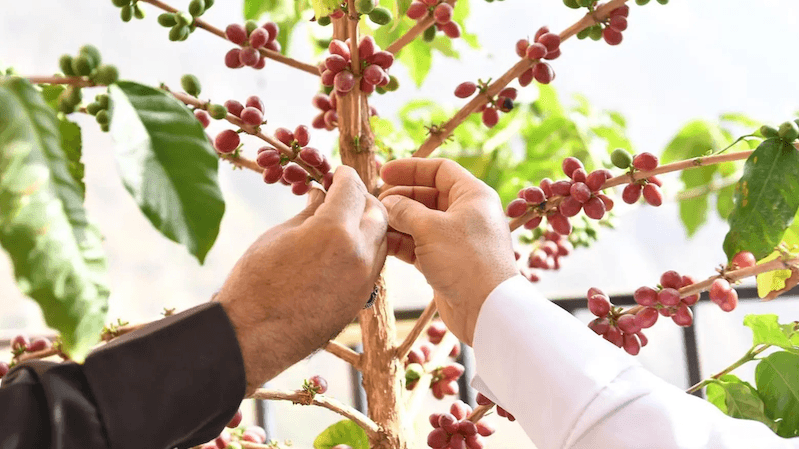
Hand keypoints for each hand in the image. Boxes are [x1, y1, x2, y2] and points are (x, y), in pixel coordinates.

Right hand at [217, 166, 387, 394]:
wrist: (252, 336)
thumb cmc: (256, 281)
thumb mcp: (279, 235)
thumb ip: (310, 213)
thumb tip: (322, 197)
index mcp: (334, 230)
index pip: (352, 188)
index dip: (344, 176)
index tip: (338, 173)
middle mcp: (358, 253)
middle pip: (376, 212)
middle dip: (361, 198)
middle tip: (343, 194)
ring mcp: (364, 280)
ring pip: (380, 239)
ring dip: (367, 225)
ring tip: (342, 221)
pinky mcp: (361, 300)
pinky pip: (373, 265)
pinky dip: (364, 250)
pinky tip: (342, 249)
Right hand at [378, 159, 517, 345]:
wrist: (486, 309)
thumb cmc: (466, 261)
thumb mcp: (430, 227)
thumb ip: (404, 210)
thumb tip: (386, 203)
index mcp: (473, 195)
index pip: (440, 170)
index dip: (411, 168)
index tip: (383, 172)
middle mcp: (467, 214)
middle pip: (428, 195)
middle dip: (400, 197)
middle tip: (375, 203)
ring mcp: (456, 239)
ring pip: (420, 222)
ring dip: (397, 221)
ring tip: (374, 223)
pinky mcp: (446, 261)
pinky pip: (419, 245)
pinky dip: (401, 242)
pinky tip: (381, 242)